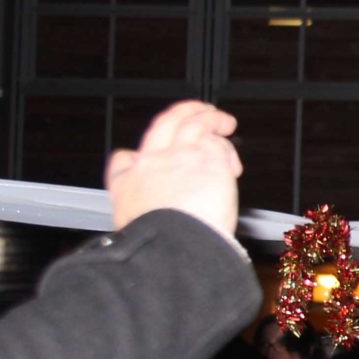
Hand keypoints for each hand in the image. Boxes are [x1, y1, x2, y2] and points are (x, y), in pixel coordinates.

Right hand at [105, 101, 242, 242]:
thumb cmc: (161, 248)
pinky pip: (218, 144)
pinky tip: (234, 165)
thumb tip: (162, 228)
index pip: (124, 160)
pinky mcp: (207, 158)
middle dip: (182, 112)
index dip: (134, 157)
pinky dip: (226, 151)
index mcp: (127, 184)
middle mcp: (150, 163)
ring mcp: (178, 155)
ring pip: (193, 123)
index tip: (145, 159)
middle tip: (198, 110)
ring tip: (224, 122)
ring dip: (210, 118)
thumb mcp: (137, 231)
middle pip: (164, 125)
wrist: (173, 245)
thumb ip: (149, 218)